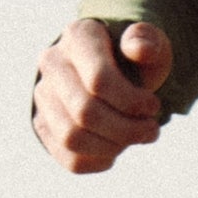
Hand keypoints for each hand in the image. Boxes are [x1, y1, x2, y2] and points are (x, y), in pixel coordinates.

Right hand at [32, 20, 172, 173]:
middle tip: (151, 129)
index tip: (154, 106)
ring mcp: (43, 96)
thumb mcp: (150, 43)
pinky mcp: (44, 125)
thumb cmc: (135, 58)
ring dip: (113, 146)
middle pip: (85, 112)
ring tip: (136, 138)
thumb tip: (139, 48)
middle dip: (127, 129)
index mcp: (79, 36)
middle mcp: (52, 63)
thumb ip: (149, 41)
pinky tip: (117, 149)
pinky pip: (68, 158)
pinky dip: (99, 161)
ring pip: (72, 138)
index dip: (132, 101)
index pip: (99, 79)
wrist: (114, 71)